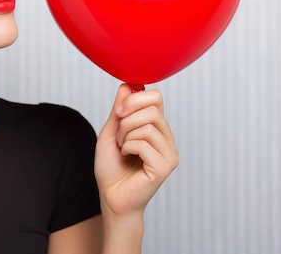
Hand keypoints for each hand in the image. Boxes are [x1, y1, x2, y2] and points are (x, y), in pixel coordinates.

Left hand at [94, 84, 178, 219]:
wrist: (110, 196)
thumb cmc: (111, 167)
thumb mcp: (110, 132)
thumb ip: (119, 109)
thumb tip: (129, 84)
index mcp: (156, 127)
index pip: (155, 96)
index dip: (134, 98)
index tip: (119, 112)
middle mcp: (166, 137)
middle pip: (152, 107)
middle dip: (126, 118)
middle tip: (119, 136)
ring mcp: (169, 152)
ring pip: (147, 124)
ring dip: (125, 135)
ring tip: (123, 149)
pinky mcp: (165, 165)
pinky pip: (144, 142)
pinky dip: (128, 147)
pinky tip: (128, 157)